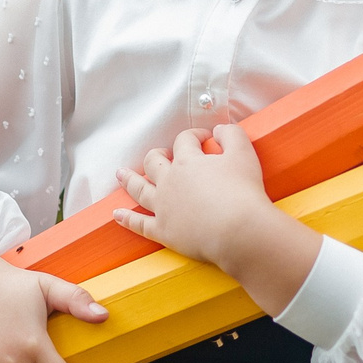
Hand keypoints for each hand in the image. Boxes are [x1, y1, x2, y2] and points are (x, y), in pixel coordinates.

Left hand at [117, 125, 321, 316]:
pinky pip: (140, 224)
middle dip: (157, 155)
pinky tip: (118, 214)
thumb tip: (220, 130)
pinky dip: (127, 219)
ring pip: (139, 189)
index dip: (194, 136)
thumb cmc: (243, 192)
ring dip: (129, 180)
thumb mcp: (244, 154)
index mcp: (188, 162)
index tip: (205, 138)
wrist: (239, 231)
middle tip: (161, 154)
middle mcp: (169, 182)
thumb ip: (232, 135)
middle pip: (154, 162)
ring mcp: (163, 207)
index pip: (184, 141)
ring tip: (120, 174)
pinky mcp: (163, 232)